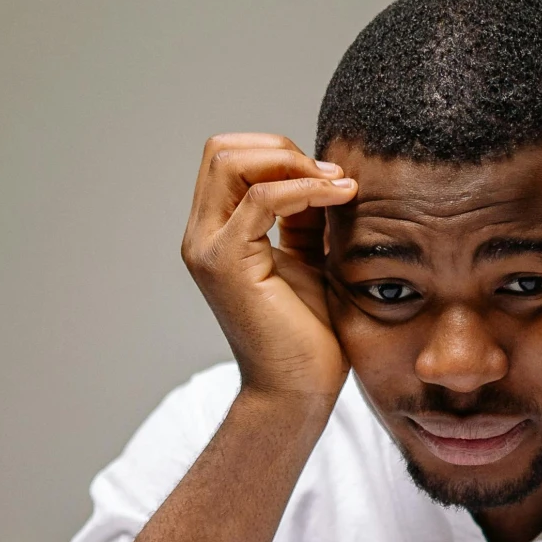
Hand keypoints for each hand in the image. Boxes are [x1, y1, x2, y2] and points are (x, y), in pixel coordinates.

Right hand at [180, 133, 357, 400]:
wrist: (298, 391)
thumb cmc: (308, 335)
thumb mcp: (310, 259)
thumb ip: (305, 218)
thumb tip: (325, 173)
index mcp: (217, 232)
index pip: (229, 158)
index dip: (277, 153)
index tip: (329, 177)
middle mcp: (202, 236)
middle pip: (222, 150)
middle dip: (281, 150)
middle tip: (331, 176)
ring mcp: (208, 248)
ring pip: (231, 162)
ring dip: (292, 163)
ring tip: (338, 186)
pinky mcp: (227, 263)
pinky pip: (262, 199)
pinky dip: (304, 188)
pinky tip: (340, 198)